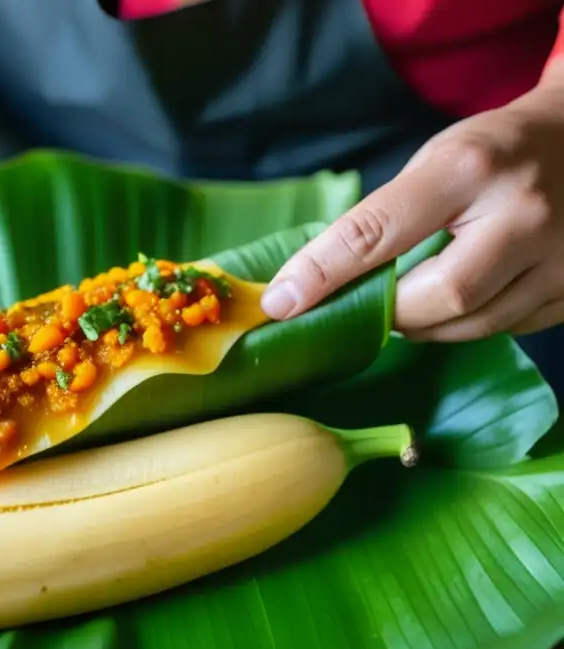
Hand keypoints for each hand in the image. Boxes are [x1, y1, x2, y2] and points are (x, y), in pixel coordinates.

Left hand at [260, 62, 563, 341]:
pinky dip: (466, 325)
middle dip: (390, 310)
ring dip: (425, 325)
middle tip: (369, 302)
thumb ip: (384, 218)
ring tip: (410, 302)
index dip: (324, 272)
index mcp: (471, 169)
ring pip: (472, 325)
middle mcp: (524, 214)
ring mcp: (562, 257)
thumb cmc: (496, 150)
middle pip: (440, 296)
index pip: (379, 232)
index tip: (281, 301)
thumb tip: (318, 282)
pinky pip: (505, 329)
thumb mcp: (437, 159)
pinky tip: (457, 301)